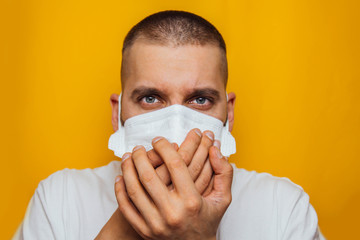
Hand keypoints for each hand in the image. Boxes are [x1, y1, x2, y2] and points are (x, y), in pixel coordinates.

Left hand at [116, 137, 232, 239]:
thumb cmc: (207, 220)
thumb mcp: (222, 199)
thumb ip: (224, 172)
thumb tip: (215, 149)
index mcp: (192, 201)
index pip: (175, 165)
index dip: (164, 147)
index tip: (158, 139)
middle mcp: (172, 212)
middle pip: (149, 176)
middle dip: (140, 156)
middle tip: (138, 147)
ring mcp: (156, 224)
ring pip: (134, 190)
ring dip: (127, 170)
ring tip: (127, 157)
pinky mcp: (144, 231)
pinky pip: (126, 208)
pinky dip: (120, 191)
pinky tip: (120, 178)